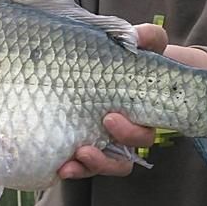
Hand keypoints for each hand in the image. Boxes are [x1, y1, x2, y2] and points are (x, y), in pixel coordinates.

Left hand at [57, 23, 206, 179]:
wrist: (114, 62)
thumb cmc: (131, 56)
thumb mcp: (143, 43)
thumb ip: (148, 38)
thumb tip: (139, 37)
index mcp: (141, 114)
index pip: (143, 135)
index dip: (131, 134)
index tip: (110, 118)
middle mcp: (124, 133)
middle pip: (123, 158)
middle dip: (106, 157)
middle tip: (85, 145)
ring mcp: (104, 141)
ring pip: (103, 166)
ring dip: (89, 168)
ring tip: (70, 164)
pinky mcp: (84, 143)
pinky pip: (82, 165)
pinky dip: (73, 168)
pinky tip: (59, 166)